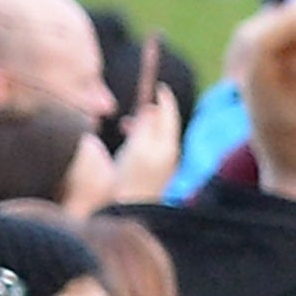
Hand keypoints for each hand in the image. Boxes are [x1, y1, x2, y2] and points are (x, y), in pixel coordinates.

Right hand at [108, 79, 182, 203]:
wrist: (128, 210)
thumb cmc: (130, 177)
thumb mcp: (137, 146)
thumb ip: (146, 125)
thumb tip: (154, 108)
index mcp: (168, 146)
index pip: (169, 115)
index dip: (164, 98)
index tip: (158, 85)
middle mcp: (170, 155)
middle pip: (165, 125)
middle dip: (154, 111)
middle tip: (139, 102)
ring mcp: (164, 165)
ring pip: (158, 136)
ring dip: (144, 125)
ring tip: (124, 126)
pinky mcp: (155, 173)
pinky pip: (152, 147)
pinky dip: (142, 138)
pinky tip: (127, 140)